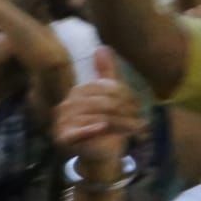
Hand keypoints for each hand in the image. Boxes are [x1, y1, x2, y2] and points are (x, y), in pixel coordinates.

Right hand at [53, 48, 142, 171]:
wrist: (101, 153)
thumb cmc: (106, 125)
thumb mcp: (110, 98)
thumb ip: (106, 74)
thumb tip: (102, 47)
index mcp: (75, 94)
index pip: (99, 87)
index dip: (120, 94)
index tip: (137, 105)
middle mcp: (64, 106)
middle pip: (98, 101)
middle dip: (122, 109)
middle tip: (140, 117)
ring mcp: (61, 122)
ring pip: (94, 116)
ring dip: (118, 122)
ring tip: (135, 127)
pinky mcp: (63, 137)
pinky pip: (78, 130)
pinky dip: (91, 129)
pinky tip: (103, 128)